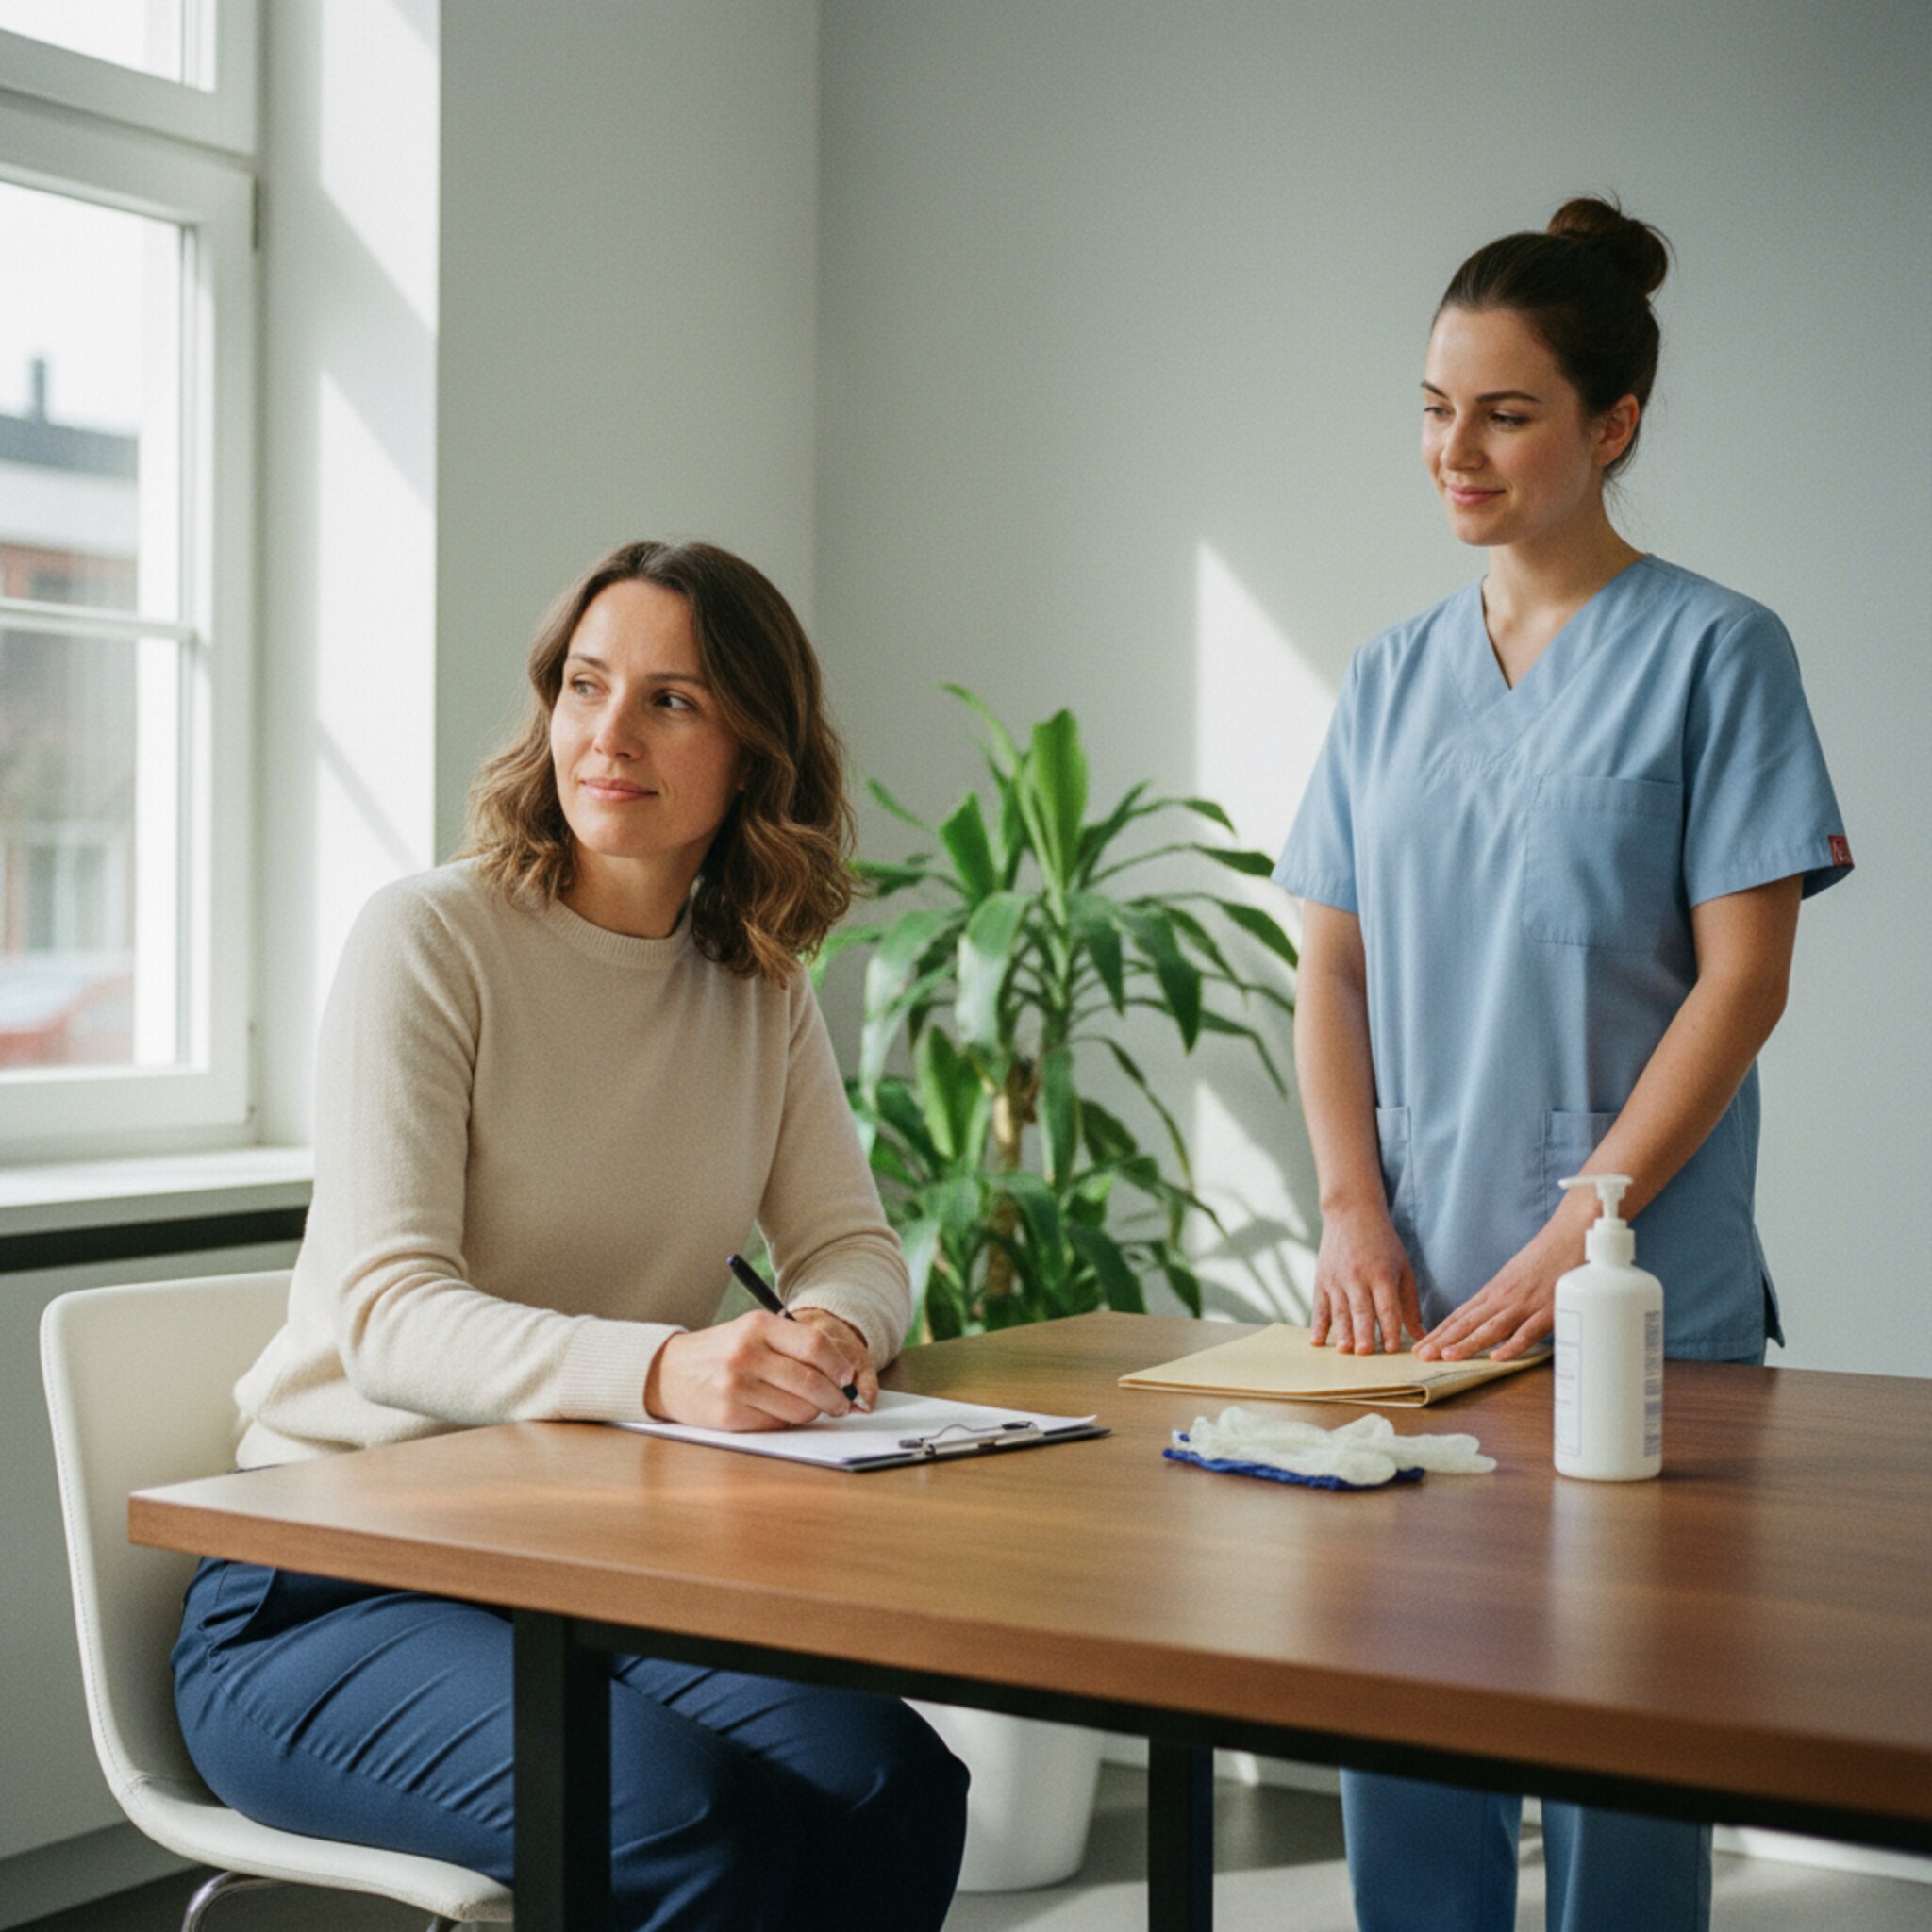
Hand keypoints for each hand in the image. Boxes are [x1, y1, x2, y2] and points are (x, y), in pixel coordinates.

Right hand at [644, 1309, 869, 1429]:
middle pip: (811, 1381)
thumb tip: (840, 1372)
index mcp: (758, 1325)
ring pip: (798, 1407)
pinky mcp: (729, 1415)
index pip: (814, 1345)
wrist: (668, 1372)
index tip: (848, 1376)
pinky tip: (780, 1412)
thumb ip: (792, 1344)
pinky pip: (777, 1424)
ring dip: (813, 1412)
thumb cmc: (721, 1352)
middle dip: (835, 1397)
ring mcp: (737, 1386)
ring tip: (811, 1407)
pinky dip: (787, 1421)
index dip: (839, 1364)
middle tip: (843, 1403)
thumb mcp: (751, 1332)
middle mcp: (747, 1353)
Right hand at [1311, 1202, 1422, 1353]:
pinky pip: (1319, 1307)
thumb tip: (1422, 1336)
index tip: (1391, 1349)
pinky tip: (1316, 1342)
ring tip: (1344, 1351)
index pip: (1387, 1306)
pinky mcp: (1321, 1280)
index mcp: (1382, 1274)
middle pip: (1362, 1310)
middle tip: (1364, 1352)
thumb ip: (1410, 1304)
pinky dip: (1317, 1325)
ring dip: (1342, 1332)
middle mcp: (1358, 1277)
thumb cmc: (1383, 1244)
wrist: (1351, 1213)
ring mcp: (1337, 1279)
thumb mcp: (1402, 1268)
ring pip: (1340, 1311)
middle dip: (1363, 1332)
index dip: (1389, 1328)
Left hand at [1414, 1217, 1576, 1361]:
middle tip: (1421, 1355)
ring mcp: (1526, 1303)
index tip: (1421, 1346)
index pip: (1461, 1315)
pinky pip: (1529, 1331)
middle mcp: (1504, 1297)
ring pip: (1491, 1328)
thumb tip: (1488, 1317)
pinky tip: (1498, 1357)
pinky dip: (1513, 1345)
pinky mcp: (1549, 1309)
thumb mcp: (1516, 1276)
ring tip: (1447, 1356)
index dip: (1441, 1332)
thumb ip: (1503, 1297)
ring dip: (1468, 1343)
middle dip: (1443, 1340)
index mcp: (1495, 1290)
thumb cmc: (1547, 1255)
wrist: (1572, 1232)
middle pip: (1469, 1322)